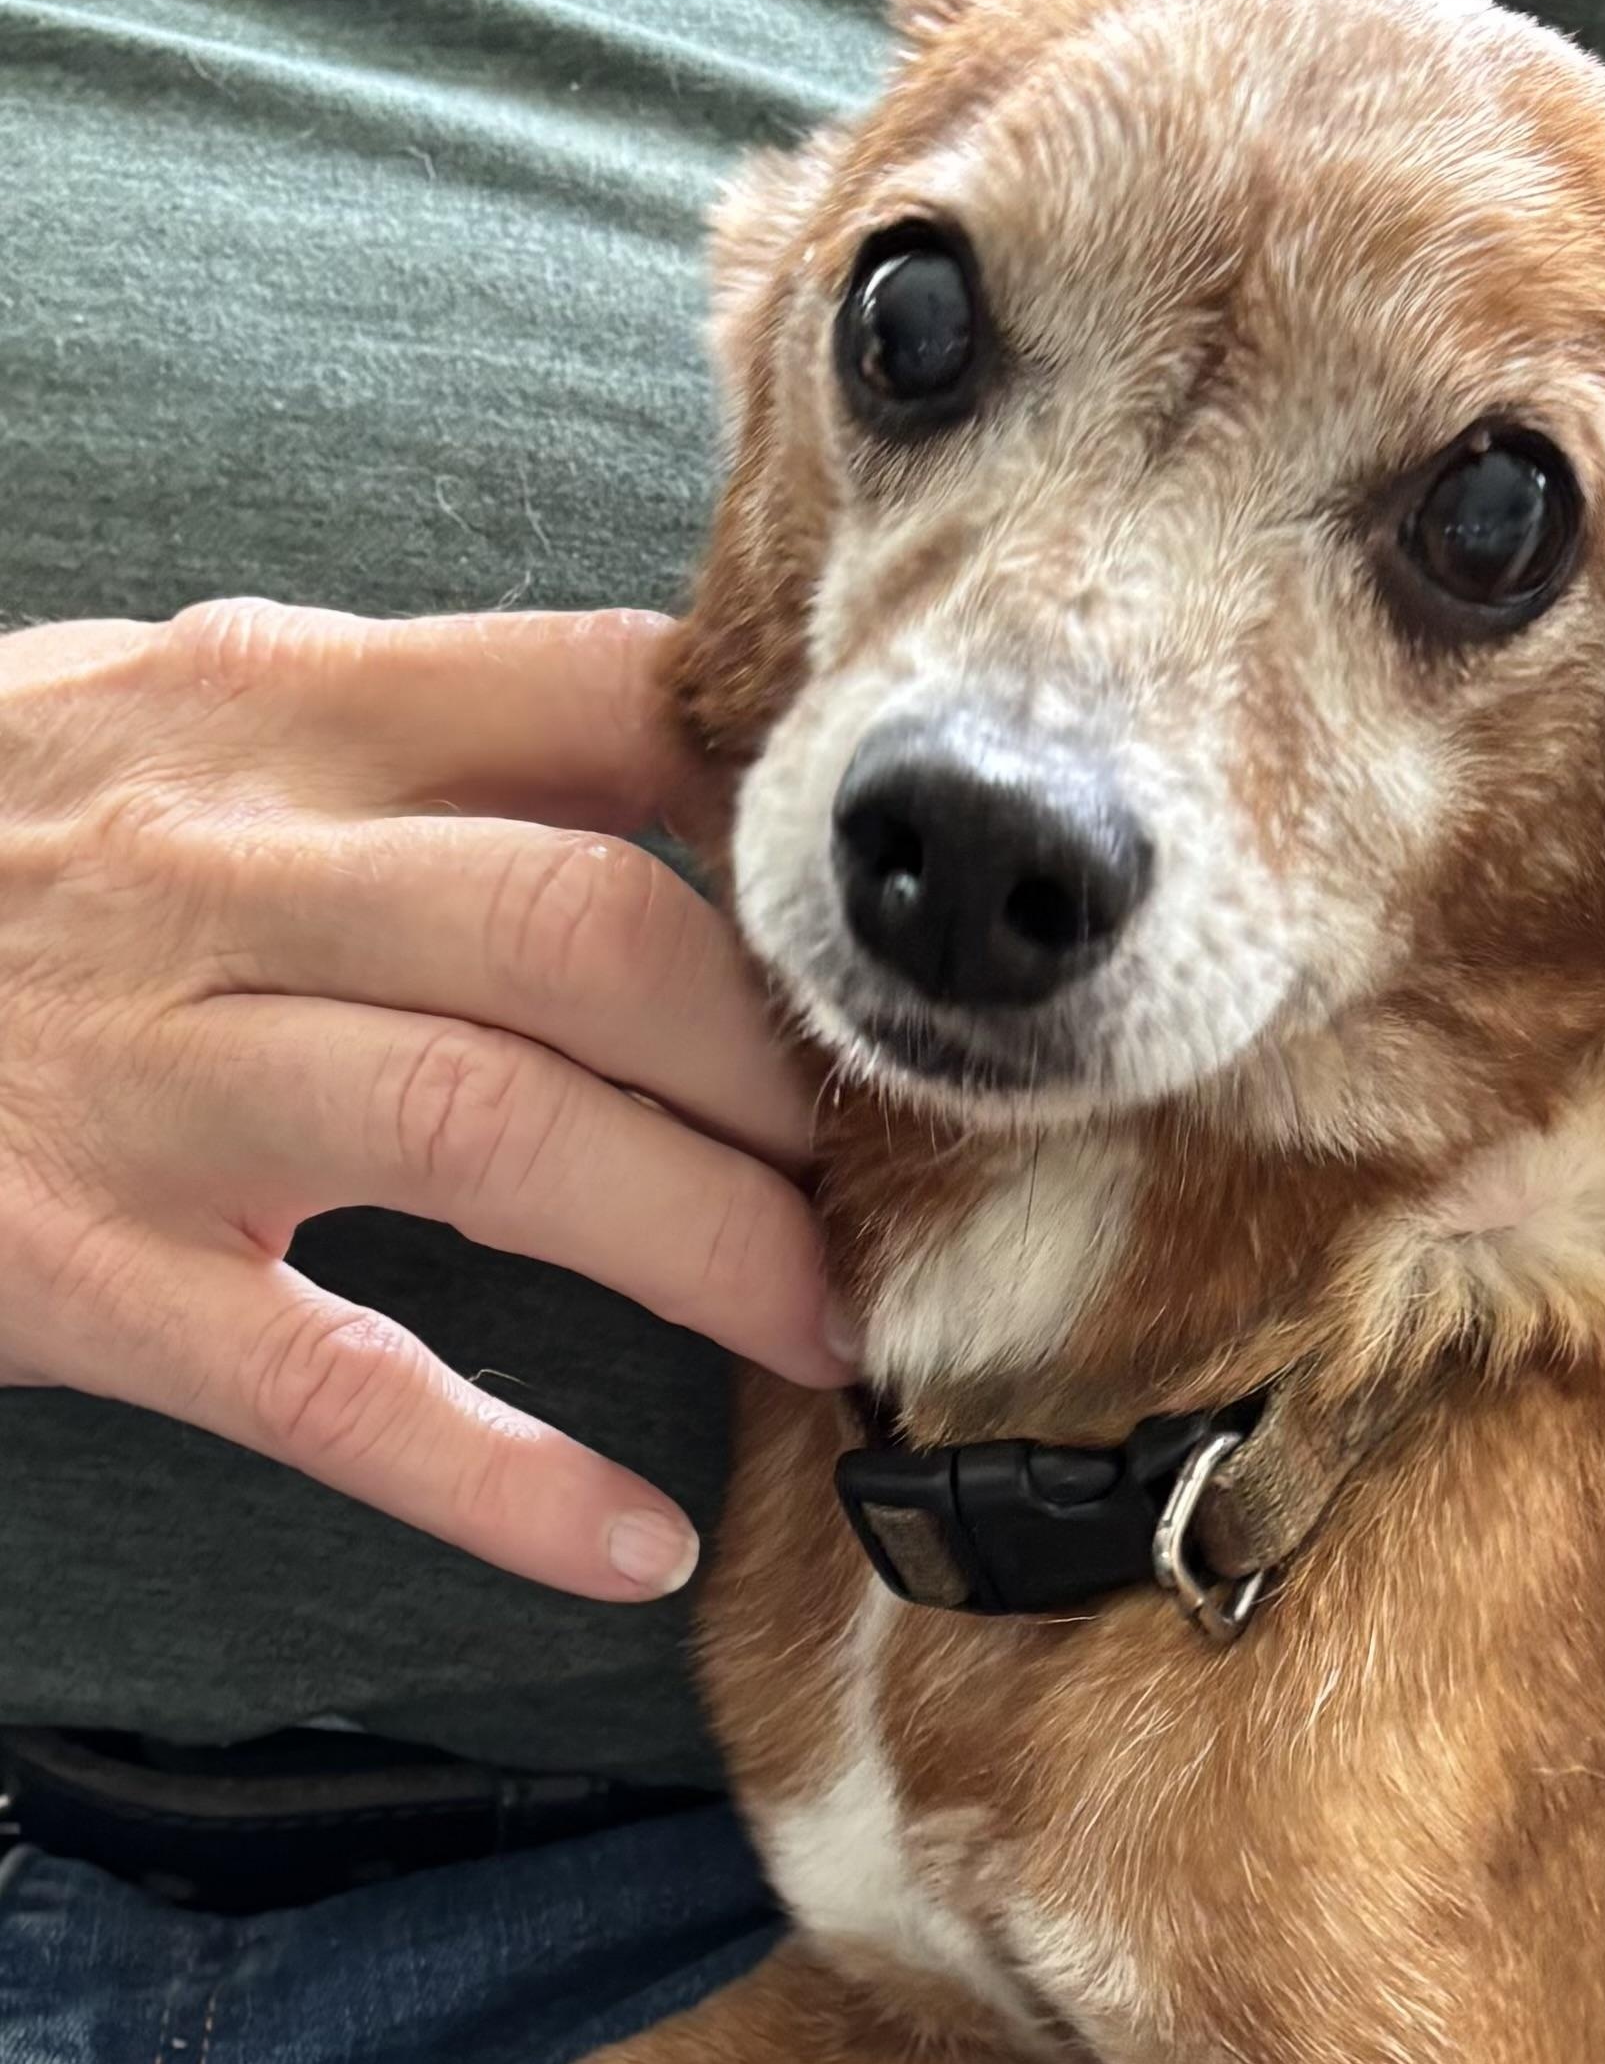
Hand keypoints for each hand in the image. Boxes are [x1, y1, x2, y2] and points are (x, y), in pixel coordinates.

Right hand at [0, 603, 852, 1600]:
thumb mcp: (178, 712)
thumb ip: (403, 730)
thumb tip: (668, 758)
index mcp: (278, 710)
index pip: (600, 701)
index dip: (778, 808)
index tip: (878, 921)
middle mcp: (225, 870)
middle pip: (587, 933)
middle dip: (778, 1062)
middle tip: (890, 1160)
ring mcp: (149, 1074)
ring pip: (495, 1134)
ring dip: (703, 1244)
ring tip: (834, 1330)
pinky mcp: (77, 1268)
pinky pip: (328, 1384)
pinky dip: (498, 1472)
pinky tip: (626, 1536)